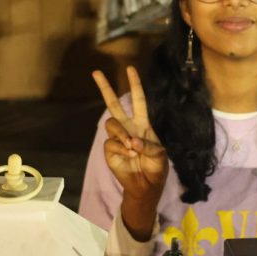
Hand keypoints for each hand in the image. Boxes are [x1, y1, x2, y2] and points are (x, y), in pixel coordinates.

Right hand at [93, 66, 168, 235]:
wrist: (146, 186)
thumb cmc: (156, 168)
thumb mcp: (160, 155)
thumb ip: (149, 146)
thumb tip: (132, 142)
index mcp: (142, 124)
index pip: (138, 100)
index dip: (135, 85)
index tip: (130, 69)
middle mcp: (127, 128)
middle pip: (113, 104)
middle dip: (105, 88)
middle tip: (96, 72)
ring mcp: (117, 138)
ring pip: (111, 124)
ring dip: (121, 134)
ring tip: (132, 147)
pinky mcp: (109, 151)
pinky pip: (110, 143)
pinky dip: (121, 150)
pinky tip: (129, 156)